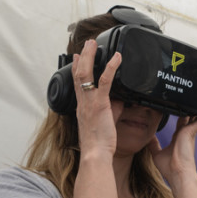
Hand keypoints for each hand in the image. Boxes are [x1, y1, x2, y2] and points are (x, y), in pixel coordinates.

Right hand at [73, 40, 120, 157]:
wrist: (96, 154)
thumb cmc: (100, 143)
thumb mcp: (105, 121)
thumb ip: (112, 108)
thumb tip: (120, 99)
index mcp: (82, 106)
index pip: (76, 83)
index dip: (76, 67)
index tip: (77, 56)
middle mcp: (82, 102)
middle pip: (78, 73)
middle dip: (82, 56)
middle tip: (87, 43)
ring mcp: (89, 102)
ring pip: (85, 73)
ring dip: (89, 56)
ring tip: (93, 44)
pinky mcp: (100, 105)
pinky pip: (104, 82)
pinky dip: (110, 68)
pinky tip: (116, 58)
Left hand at [148, 103, 196, 188]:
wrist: (177, 174)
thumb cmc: (170, 168)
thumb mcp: (156, 153)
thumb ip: (153, 144)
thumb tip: (148, 139)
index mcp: (178, 137)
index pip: (181, 122)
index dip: (182, 115)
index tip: (182, 108)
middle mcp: (186, 134)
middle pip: (191, 116)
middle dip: (193, 108)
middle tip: (196, 97)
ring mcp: (190, 132)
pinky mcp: (191, 132)